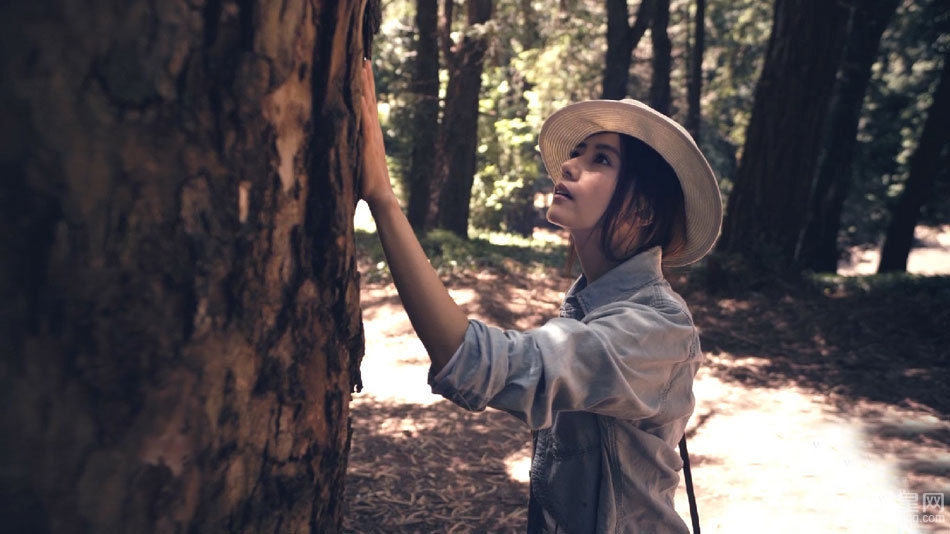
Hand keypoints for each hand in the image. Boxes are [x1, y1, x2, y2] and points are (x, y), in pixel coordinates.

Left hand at [360, 61, 395, 207]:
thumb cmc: (366, 186)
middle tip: (365, 58)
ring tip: (364, 64)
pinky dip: (363, 102)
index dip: (366, 89)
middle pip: (370, 99)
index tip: (363, 71)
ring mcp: (372, 135)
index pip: (368, 106)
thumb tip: (336, 150)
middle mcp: (373, 131)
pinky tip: (361, 89)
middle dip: (367, 79)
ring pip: (368, 103)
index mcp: (371, 135)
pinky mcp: (368, 142)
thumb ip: (348, 154)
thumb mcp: (355, 164)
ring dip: (366, 84)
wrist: (380, 195)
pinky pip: (365, 117)